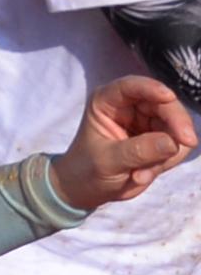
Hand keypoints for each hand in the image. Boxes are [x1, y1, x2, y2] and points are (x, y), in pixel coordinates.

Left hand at [54, 76, 197, 210]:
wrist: (89, 187)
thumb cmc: (87, 168)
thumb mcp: (108, 161)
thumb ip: (139, 151)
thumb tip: (173, 142)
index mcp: (107, 102)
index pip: (130, 87)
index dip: (151, 88)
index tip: (169, 97)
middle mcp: (129, 107)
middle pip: (164, 105)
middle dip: (177, 123)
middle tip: (187, 143)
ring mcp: (147, 122)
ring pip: (176, 127)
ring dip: (168, 153)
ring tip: (140, 174)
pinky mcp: (160, 139)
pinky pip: (177, 146)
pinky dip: (167, 163)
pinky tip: (142, 176)